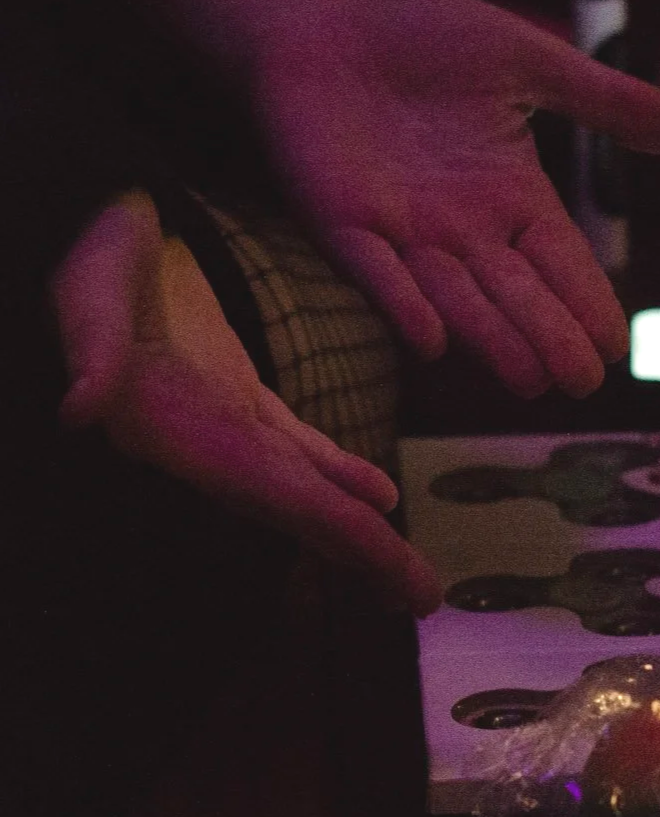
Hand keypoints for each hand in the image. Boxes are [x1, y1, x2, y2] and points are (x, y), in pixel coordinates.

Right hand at [52, 191, 442, 613]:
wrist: (83, 215)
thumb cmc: (84, 243)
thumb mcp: (89, 284)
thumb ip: (90, 344)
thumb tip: (82, 407)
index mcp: (176, 425)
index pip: (279, 495)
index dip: (344, 540)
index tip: (397, 582)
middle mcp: (199, 438)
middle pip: (299, 508)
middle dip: (364, 556)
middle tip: (421, 600)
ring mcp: (217, 417)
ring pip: (302, 485)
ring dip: (355, 530)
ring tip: (403, 577)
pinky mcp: (227, 390)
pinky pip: (293, 447)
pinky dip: (337, 473)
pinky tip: (379, 496)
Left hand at [249, 0, 659, 397]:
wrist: (322, 20)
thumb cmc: (424, 36)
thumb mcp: (529, 61)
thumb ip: (603, 99)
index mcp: (512, 194)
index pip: (561, 259)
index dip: (586, 300)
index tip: (616, 346)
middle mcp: (463, 227)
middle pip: (516, 292)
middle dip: (548, 335)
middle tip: (582, 383)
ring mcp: (401, 230)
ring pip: (455, 296)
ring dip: (490, 339)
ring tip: (529, 382)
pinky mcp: (339, 219)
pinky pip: (373, 269)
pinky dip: (401, 303)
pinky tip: (432, 341)